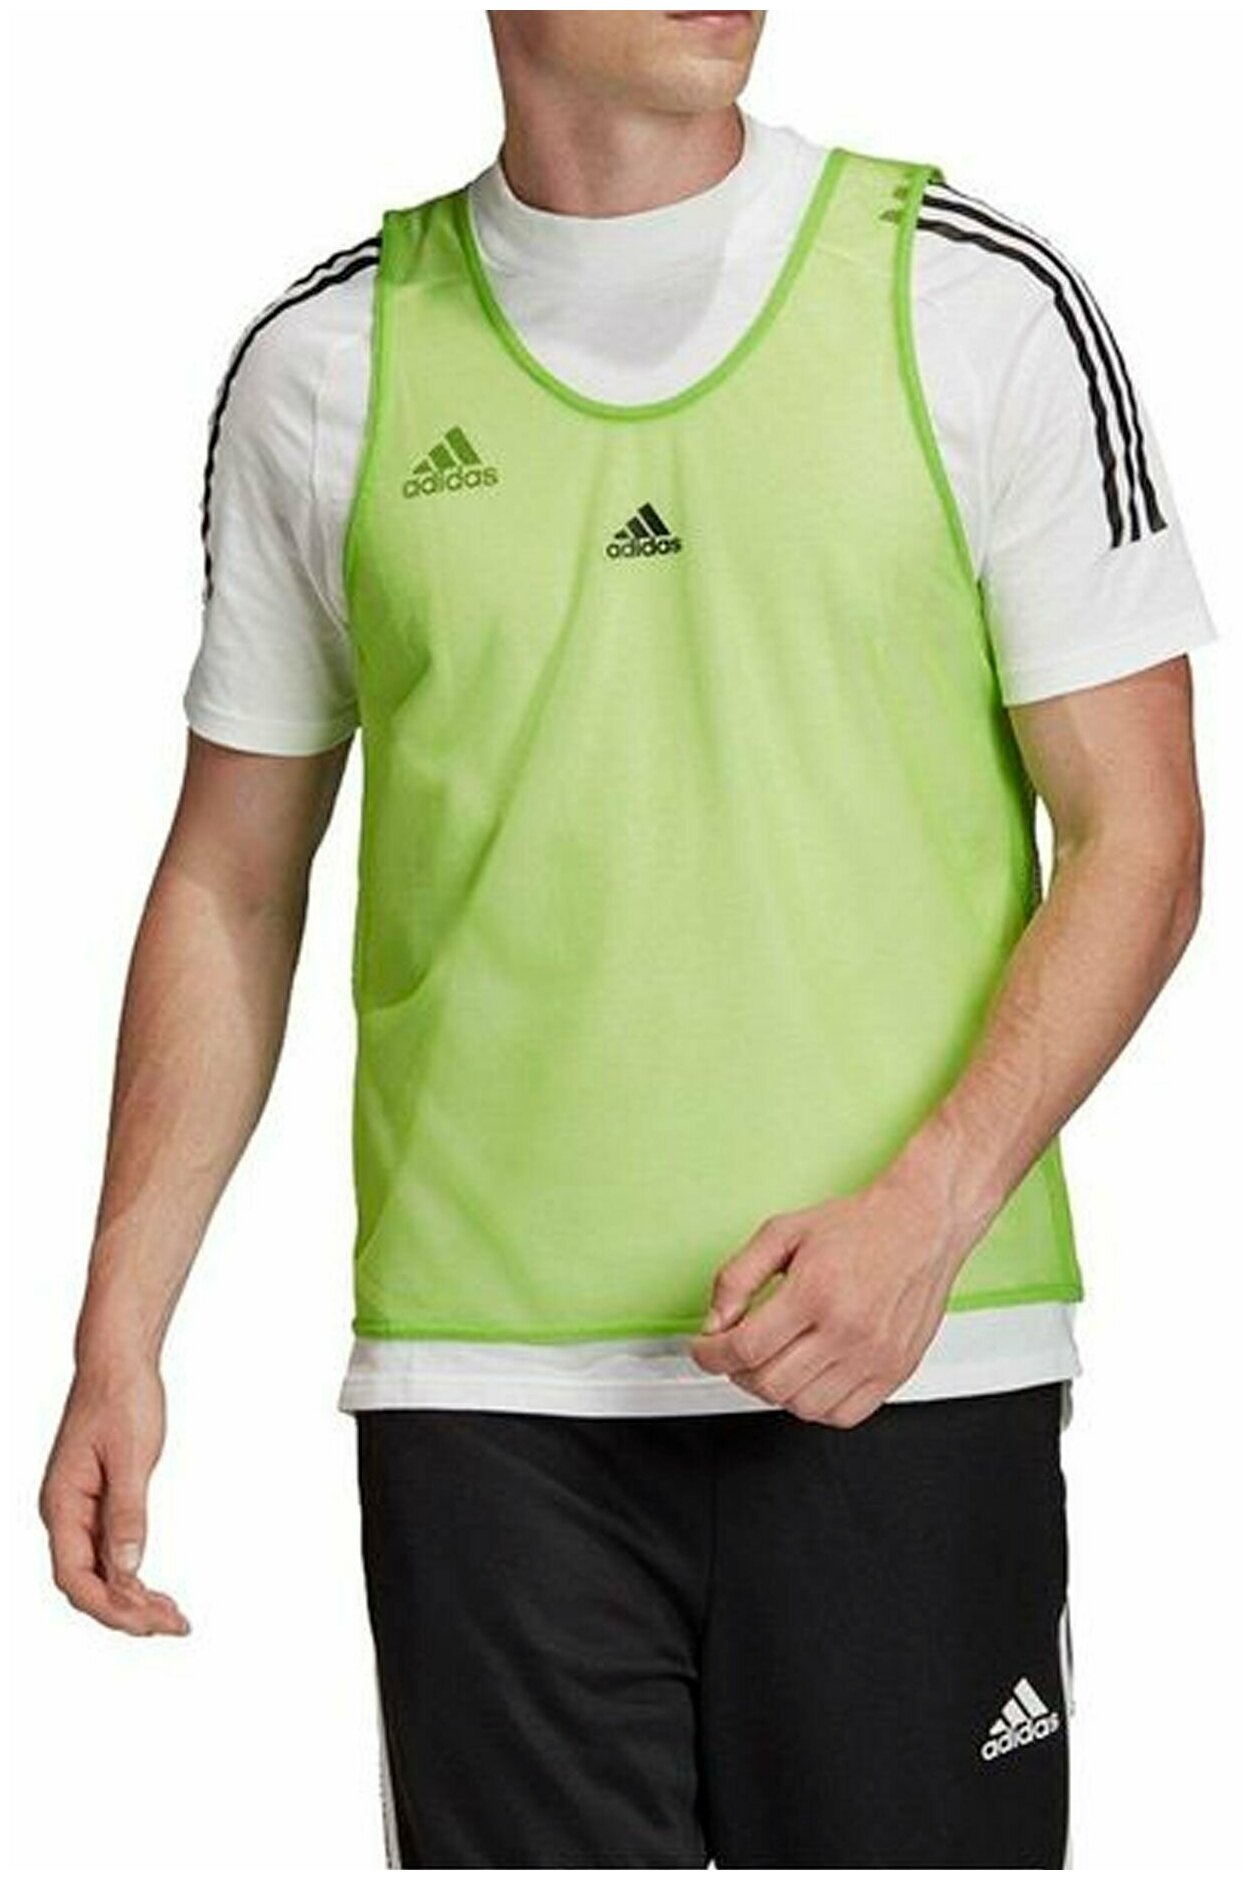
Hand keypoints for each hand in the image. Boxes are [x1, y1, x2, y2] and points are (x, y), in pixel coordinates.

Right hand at [38, 1361, 189, 1635]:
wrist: (118, 1361)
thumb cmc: (121, 1398)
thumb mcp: (131, 1455)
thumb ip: (127, 1513)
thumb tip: (128, 1570)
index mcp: (61, 1504)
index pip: (74, 1577)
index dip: (109, 1608)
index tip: (147, 1623)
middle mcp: (64, 1513)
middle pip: (86, 1584)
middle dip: (126, 1613)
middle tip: (174, 1625)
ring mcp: (79, 1510)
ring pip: (99, 1572)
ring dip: (132, 1599)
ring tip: (173, 1617)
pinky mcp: (97, 1503)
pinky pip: (110, 1552)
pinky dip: (133, 1575)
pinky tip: (156, 1591)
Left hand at [689, 1154, 971, 1427]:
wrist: (921, 1224)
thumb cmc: (858, 1226)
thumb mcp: (782, 1232)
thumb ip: (738, 1276)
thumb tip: (715, 1322)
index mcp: (815, 1291)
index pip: (745, 1347)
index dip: (710, 1354)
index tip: (705, 1349)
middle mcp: (847, 1329)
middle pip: (769, 1383)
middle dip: (738, 1372)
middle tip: (736, 1353)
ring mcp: (875, 1356)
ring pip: (802, 1406)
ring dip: (774, 1390)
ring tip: (774, 1361)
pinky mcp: (895, 1371)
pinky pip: (842, 1415)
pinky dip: (815, 1405)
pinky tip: (809, 1377)